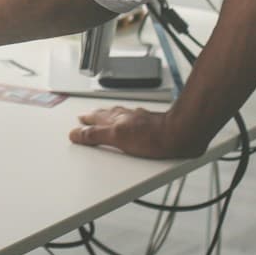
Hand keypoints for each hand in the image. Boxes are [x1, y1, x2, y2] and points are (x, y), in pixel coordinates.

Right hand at [68, 105, 204, 158]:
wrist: (180, 135)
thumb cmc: (154, 138)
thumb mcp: (118, 138)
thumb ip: (96, 135)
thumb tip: (77, 133)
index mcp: (115, 120)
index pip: (94, 121)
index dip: (84, 126)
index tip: (76, 129)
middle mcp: (125, 117)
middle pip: (104, 115)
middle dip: (93, 117)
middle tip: (85, 118)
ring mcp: (138, 119)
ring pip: (118, 115)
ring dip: (108, 116)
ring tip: (102, 117)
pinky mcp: (151, 124)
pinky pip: (132, 119)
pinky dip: (125, 119)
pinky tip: (129, 122)